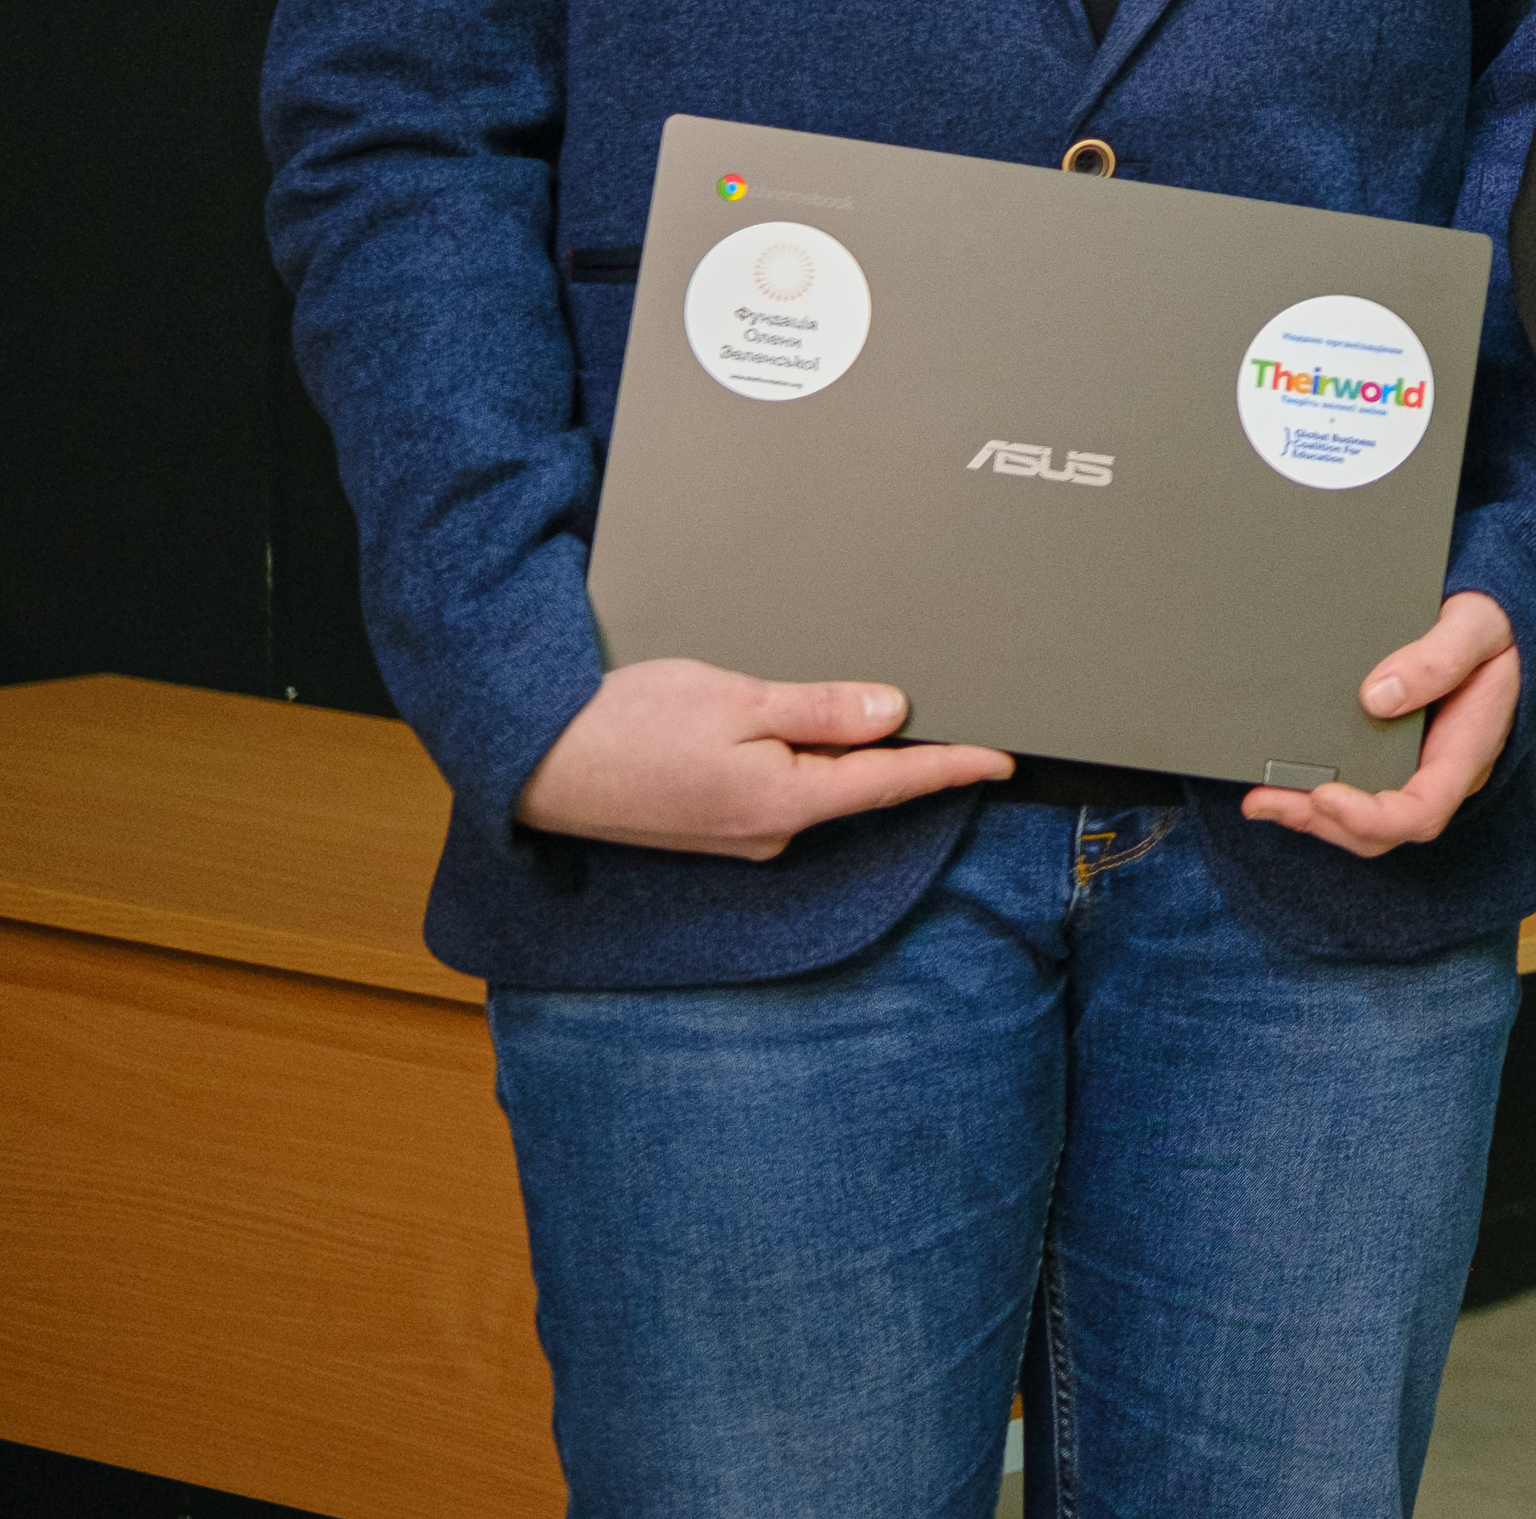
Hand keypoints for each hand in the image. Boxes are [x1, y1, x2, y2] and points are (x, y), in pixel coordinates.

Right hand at [510, 658, 1012, 858]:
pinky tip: (810, 734)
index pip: (892, 783)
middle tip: (962, 718)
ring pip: (820, 786)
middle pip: (860, 786)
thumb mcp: (736, 701)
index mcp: (783, 802)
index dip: (953, 765)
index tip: (1004, 758)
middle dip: (909, 754)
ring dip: (853, 754)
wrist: (531, 761)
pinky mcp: (713, 823)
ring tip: (893, 716)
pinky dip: (809, 760)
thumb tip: (895, 714)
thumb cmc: (624, 725)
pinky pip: (783, 788)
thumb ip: (822, 710)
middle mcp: (769, 831)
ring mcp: (740, 833)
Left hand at [1242, 591, 1520, 855]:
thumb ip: (1438, 659)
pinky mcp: (1392, 757)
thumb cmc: (1493, 627)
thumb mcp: (1477, 628)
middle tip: (1272, 798)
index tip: (1326, 794)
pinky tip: (1278, 787)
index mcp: (1467, 750)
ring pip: (1365, 823)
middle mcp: (1439, 772)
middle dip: (1325, 823)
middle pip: (1384, 830)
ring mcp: (1416, 770)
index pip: (1423, 810)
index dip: (1372, 816)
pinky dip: (1313, 800)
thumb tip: (1378, 696)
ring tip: (1262, 800)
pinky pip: (1357, 795)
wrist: (1497, 620)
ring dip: (1310, 818)